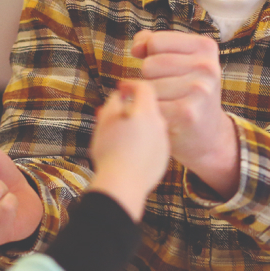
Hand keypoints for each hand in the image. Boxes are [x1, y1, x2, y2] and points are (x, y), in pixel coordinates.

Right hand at [88, 81, 169, 221]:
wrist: (123, 185)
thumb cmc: (110, 152)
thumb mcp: (105, 121)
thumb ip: (114, 103)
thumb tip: (120, 96)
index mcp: (147, 112)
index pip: (145, 87)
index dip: (131, 85)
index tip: (121, 88)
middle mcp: (160, 125)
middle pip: (150, 108)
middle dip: (134, 107)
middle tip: (117, 113)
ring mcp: (164, 143)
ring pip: (152, 126)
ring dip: (139, 125)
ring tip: (120, 134)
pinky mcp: (164, 159)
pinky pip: (154, 143)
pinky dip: (144, 141)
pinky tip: (130, 150)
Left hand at [131, 30, 238, 195]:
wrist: (209, 136)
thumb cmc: (188, 93)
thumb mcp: (182, 61)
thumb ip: (154, 43)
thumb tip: (136, 47)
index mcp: (205, 47)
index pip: (154, 41)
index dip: (148, 54)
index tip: (161, 67)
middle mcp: (206, 66)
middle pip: (149, 65)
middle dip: (150, 78)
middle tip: (168, 90)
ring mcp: (199, 90)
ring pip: (147, 86)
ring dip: (150, 98)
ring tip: (168, 103)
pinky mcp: (187, 113)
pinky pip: (150, 106)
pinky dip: (151, 113)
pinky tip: (166, 117)